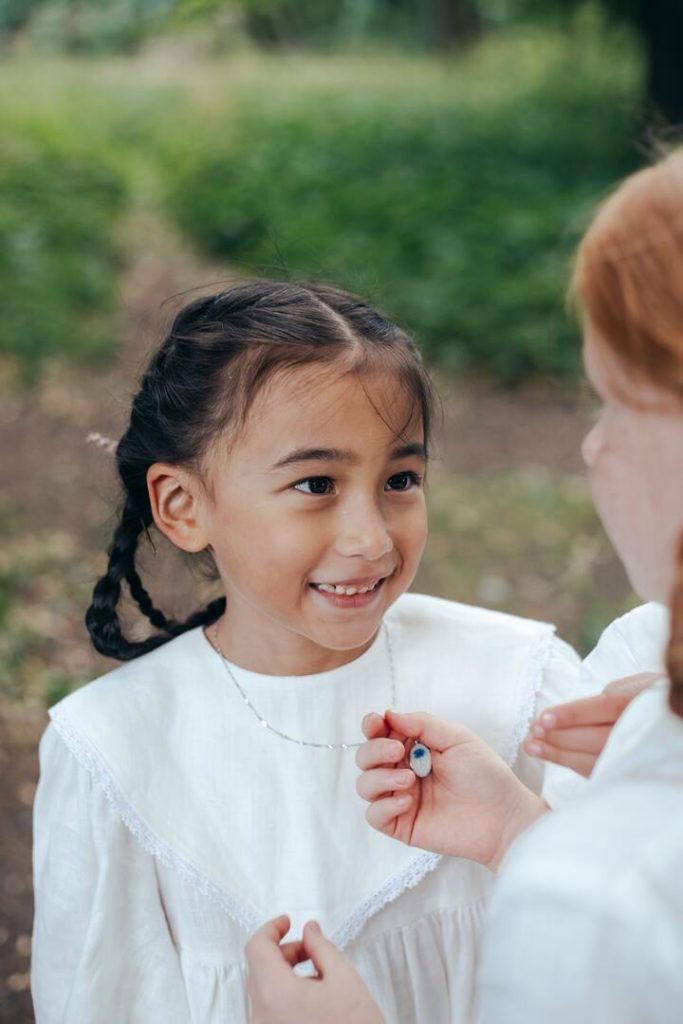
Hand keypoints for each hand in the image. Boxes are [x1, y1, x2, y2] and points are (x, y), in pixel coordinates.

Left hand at [246, 915, 384, 1023]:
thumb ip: (321, 947)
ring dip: (285, 974)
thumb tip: (309, 930)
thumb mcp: (344, 978)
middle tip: (312, 949)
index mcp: (274, 994)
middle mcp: (261, 1016)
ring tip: (319, 977)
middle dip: (284, 952)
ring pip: (263, 991)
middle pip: (259, 969)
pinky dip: (284, 995)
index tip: (289, 921)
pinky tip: (313, 999)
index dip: (272, 928)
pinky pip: (269, 1011)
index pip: (256, 947)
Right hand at [356, 710, 546, 869]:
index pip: (379, 733)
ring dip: (380, 777)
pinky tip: (407, 801)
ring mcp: (400, 798)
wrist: (503, 817)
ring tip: (409, 779)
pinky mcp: (402, 824)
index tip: (376, 723)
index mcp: (414, 747)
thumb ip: (422, 723)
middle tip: (398, 750)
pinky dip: (383, 805)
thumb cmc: (486, 775)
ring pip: (364, 785)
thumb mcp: (457, 738)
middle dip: (374, 750)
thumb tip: (388, 714)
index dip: (371, 726)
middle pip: (365, 758)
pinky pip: (374, 815)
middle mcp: (402, 770)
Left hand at [523, 672, 659, 776]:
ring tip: (531, 747)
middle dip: (561, 737)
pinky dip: (573, 764)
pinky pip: (602, 770)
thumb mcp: (643, 686)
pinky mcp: (634, 771)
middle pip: (599, 737)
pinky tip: (552, 756)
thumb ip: (616, 694)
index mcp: (645, 703)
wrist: (676, 726)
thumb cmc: (655, 699)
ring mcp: (641, 755)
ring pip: (598, 759)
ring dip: (560, 755)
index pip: (606, 708)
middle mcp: (646, 731)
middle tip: (532, 734)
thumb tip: (583, 708)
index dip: (573, 714)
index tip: (543, 719)